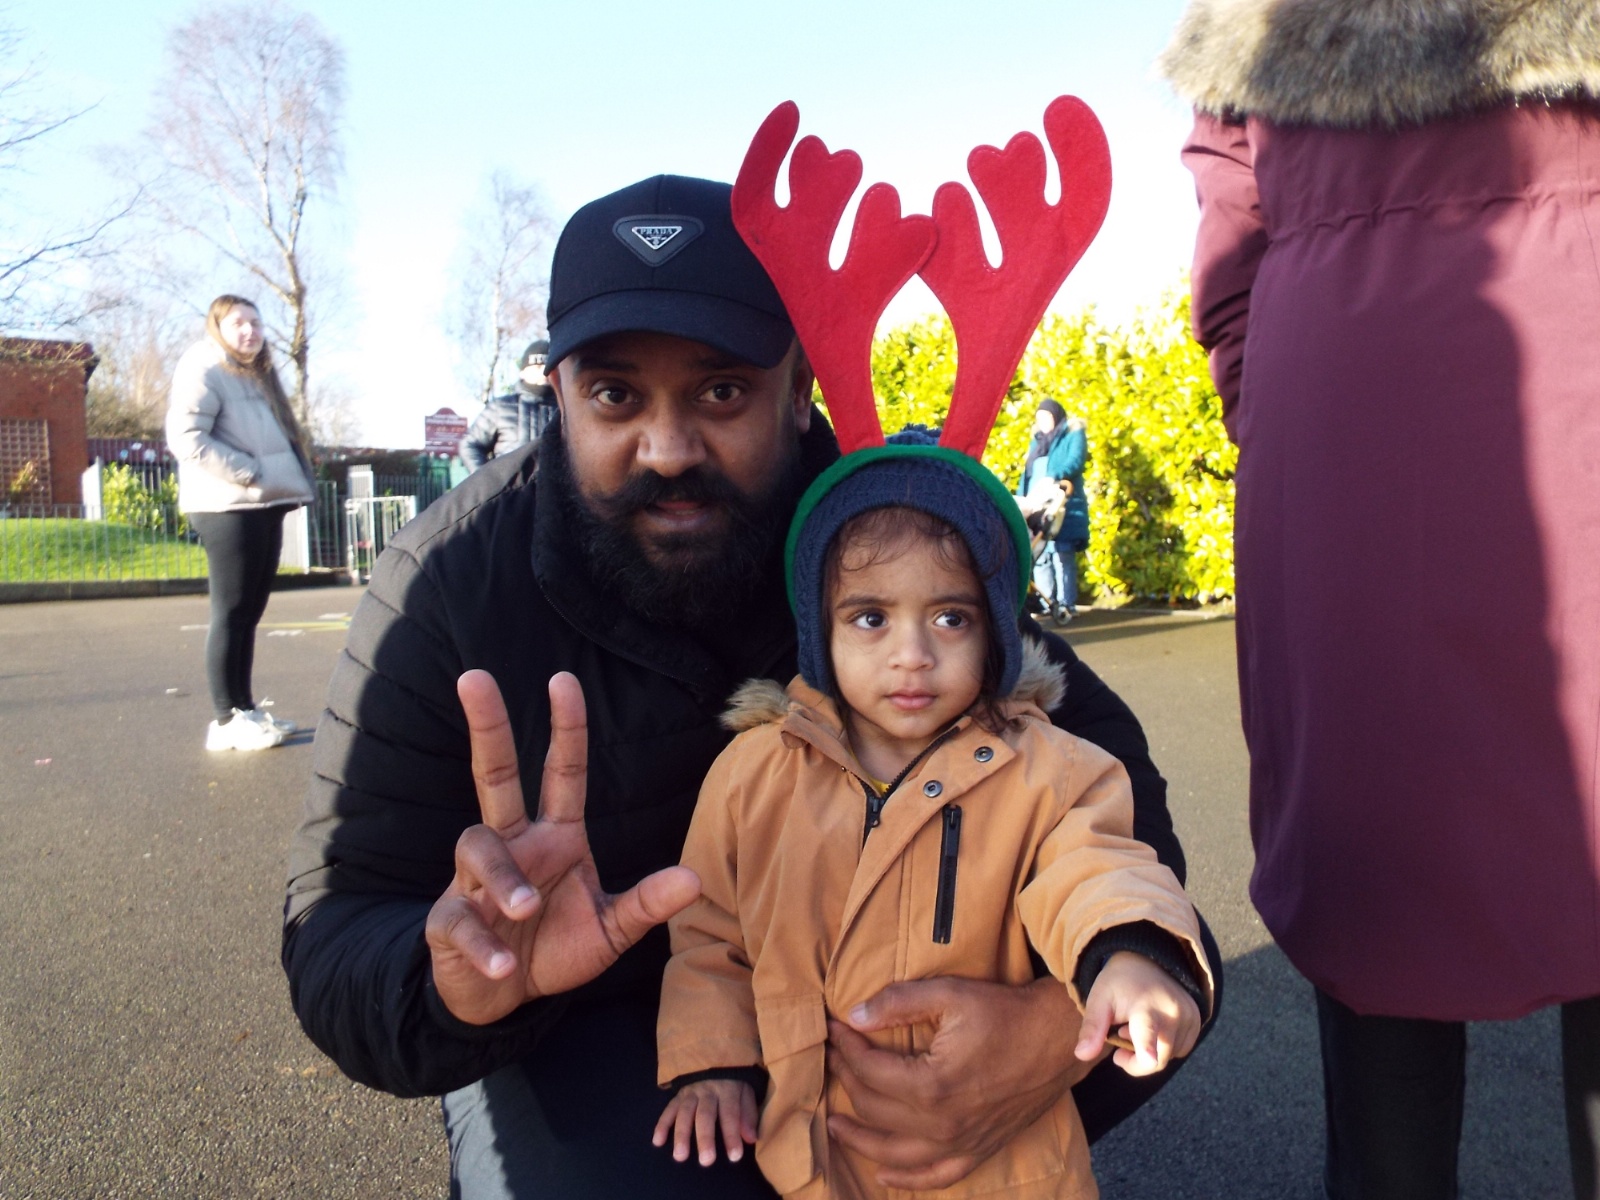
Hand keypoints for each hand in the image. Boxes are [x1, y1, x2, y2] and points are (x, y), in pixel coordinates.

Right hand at [424, 670, 700, 1024]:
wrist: (501, 998)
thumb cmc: (556, 949)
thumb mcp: (611, 929)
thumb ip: (647, 904)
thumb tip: (695, 879)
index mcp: (555, 838)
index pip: (562, 773)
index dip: (566, 728)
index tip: (563, 678)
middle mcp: (513, 845)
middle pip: (494, 773)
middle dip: (487, 725)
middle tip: (474, 676)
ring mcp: (474, 879)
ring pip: (477, 847)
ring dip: (503, 878)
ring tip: (527, 911)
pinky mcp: (449, 920)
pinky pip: (460, 919)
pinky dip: (483, 944)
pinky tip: (504, 966)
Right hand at [652, 1079, 758, 1165]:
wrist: (713, 1052)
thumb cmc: (733, 1081)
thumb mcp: (746, 1091)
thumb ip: (748, 1115)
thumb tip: (751, 1139)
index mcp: (728, 1090)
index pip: (730, 1114)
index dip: (732, 1135)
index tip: (734, 1156)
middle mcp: (708, 1091)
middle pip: (705, 1115)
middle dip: (705, 1138)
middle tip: (706, 1161)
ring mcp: (691, 1092)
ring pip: (685, 1113)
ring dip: (681, 1135)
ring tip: (680, 1156)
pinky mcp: (678, 1094)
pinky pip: (669, 1109)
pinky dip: (662, 1125)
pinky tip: (658, 1141)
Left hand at [826, 977, 1082, 1189]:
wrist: (1059, 1038)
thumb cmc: (1005, 1013)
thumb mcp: (949, 995)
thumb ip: (897, 1004)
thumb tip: (853, 1017)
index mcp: (933, 1085)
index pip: (870, 1071)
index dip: (847, 1048)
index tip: (836, 1029)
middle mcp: (944, 1124)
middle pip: (875, 1109)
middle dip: (847, 1081)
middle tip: (835, 1059)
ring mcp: (962, 1143)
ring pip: (895, 1153)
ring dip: (860, 1140)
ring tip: (835, 1124)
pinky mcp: (979, 1150)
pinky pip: (936, 1177)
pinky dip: (907, 1180)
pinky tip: (884, 1175)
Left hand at [1074, 951, 1201, 1076]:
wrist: (1147, 959)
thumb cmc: (1119, 983)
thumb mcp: (1099, 1000)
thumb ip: (1091, 1029)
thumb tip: (1081, 1055)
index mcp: (1145, 1007)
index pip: (1147, 1033)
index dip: (1146, 1052)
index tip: (1149, 1060)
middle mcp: (1172, 1012)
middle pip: (1156, 1061)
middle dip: (1135, 1060)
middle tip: (1119, 1038)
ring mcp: (1189, 1017)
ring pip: (1168, 1056)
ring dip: (1150, 1050)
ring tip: (1137, 1025)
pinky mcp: (1197, 1020)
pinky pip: (1180, 1049)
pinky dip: (1165, 1045)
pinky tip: (1154, 1025)